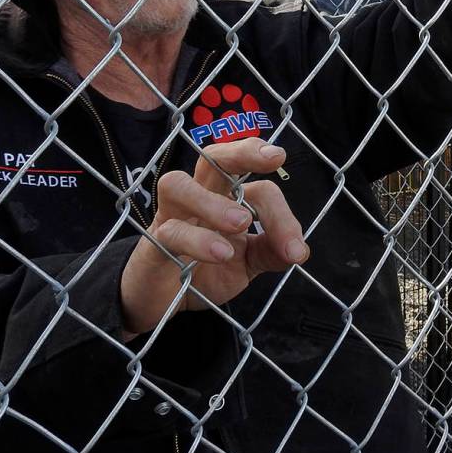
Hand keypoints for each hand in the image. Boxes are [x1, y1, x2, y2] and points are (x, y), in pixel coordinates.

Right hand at [119, 138, 308, 335]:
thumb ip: (271, 252)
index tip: (297, 247)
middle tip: (274, 158)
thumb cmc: (203, 271)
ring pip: (178, 185)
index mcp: (225, 199)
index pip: (257, 189)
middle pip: (212, 157)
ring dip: (212, 200)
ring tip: (242, 223)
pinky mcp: (152, 244)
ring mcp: (171, 217)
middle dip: (243, 151)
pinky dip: (197, 240)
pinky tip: (221, 254)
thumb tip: (299, 251)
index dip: (281, 213)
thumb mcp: (247, 264)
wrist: (161, 301)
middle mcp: (197, 198)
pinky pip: (169, 231)